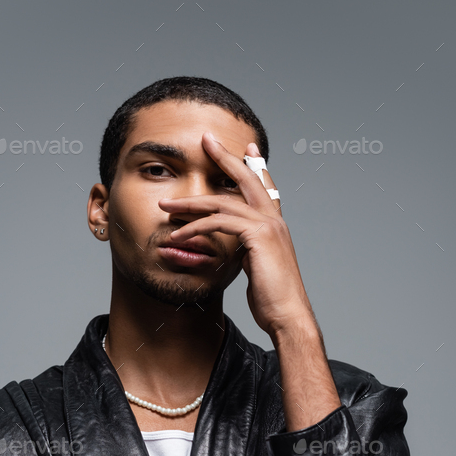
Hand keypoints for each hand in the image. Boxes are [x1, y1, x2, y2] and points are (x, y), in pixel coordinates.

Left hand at [159, 133, 317, 341]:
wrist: (288, 316)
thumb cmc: (273, 300)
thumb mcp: (258, 271)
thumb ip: (249, 254)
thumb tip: (239, 253)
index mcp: (275, 226)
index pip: (265, 187)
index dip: (255, 166)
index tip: (247, 148)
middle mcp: (274, 220)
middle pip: (247, 178)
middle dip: (226, 157)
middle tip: (206, 140)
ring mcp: (268, 226)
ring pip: (224, 202)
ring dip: (190, 204)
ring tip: (166, 207)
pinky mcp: (257, 237)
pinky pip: (219, 223)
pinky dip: (195, 227)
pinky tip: (177, 236)